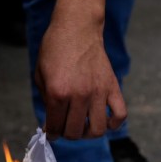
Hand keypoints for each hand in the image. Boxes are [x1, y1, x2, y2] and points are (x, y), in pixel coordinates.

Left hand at [35, 0, 126, 139]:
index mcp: (58, 92)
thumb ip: (46, 101)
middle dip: (68, 134)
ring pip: (97, 130)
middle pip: (75, 132)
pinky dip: (113, 124)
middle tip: (66, 127)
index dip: (52, 133)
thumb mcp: (41, 75)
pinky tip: (105, 121)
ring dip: (88, 133)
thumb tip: (51, 123)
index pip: (55, 127)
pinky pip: (120, 115)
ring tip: (84, 126)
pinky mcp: (112, 87)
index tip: (53, 132)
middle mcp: (79, 95)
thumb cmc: (55, 49)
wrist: (76, 28)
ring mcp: (98, 92)